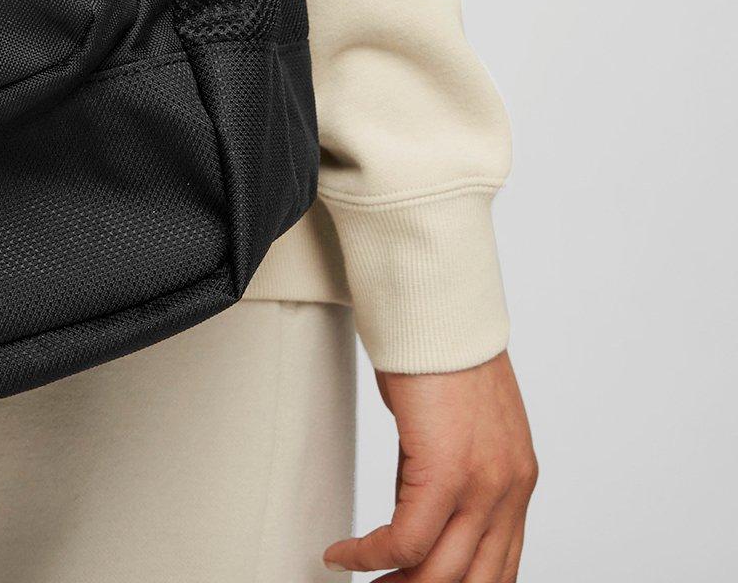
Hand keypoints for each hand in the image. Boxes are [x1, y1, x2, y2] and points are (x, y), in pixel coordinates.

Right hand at [322, 349, 536, 579]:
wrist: (435, 305)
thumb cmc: (438, 351)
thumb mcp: (460, 427)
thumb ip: (449, 475)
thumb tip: (415, 512)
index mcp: (516, 480)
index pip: (501, 568)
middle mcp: (510, 489)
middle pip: (475, 582)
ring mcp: (484, 485)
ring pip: (441, 574)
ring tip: (363, 582)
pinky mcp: (446, 472)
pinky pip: (406, 541)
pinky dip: (370, 555)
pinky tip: (344, 553)